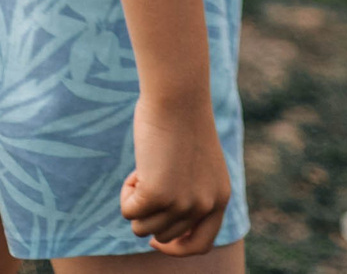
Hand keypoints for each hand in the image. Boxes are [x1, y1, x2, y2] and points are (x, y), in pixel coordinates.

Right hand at [120, 98, 230, 256]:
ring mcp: (182, 203)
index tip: (157, 241)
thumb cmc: (183, 124)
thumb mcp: (196, 167)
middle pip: (163, 236)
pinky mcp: (157, 195)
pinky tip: (140, 165)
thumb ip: (189, 197)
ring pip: (142, 227)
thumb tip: (163, 233)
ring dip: (136, 202)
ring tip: (147, 168)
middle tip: (151, 179)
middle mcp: (205, 205)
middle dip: (149, 214)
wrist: (178, 97)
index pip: (201, 246)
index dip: (176, 248)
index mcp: (220, 198)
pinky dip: (127, 192)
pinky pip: (128, 212)